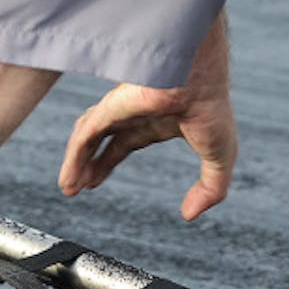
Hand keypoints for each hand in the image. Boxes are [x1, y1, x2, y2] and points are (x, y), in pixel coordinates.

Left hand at [58, 16, 235, 220]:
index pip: (126, 143)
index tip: (95, 179)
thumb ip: (211, 188)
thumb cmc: (213, 106)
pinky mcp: (110, 107)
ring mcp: (121, 107)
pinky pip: (85, 136)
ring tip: (67, 188)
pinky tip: (69, 179)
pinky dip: (74, 157)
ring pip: (89, 137)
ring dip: (77, 163)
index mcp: (159, 120)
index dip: (109, 161)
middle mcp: (136, 112)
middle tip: (75, 186)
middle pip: (104, 141)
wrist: (202, 75)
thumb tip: (190, 214)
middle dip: (89, 165)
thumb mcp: (221, 156)